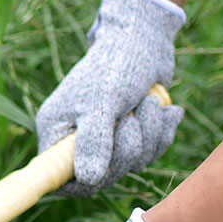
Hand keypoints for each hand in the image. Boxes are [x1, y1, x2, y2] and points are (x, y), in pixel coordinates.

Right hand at [36, 0, 184, 196]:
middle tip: (136, 117)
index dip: (83, 181)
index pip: (59, 177)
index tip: (106, 171)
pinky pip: (148, 155)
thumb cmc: (117, 64)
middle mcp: (76, 140)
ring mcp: (105, 141)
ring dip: (150, 135)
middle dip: (129, 149)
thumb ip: (94, 141)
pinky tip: (166, 111)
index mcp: (56, 131)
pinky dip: (161, 134)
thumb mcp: (102, 102)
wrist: (145, 40)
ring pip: (130, 165)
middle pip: (102, 176)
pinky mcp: (129, 138)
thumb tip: (89, 181)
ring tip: (151, 103)